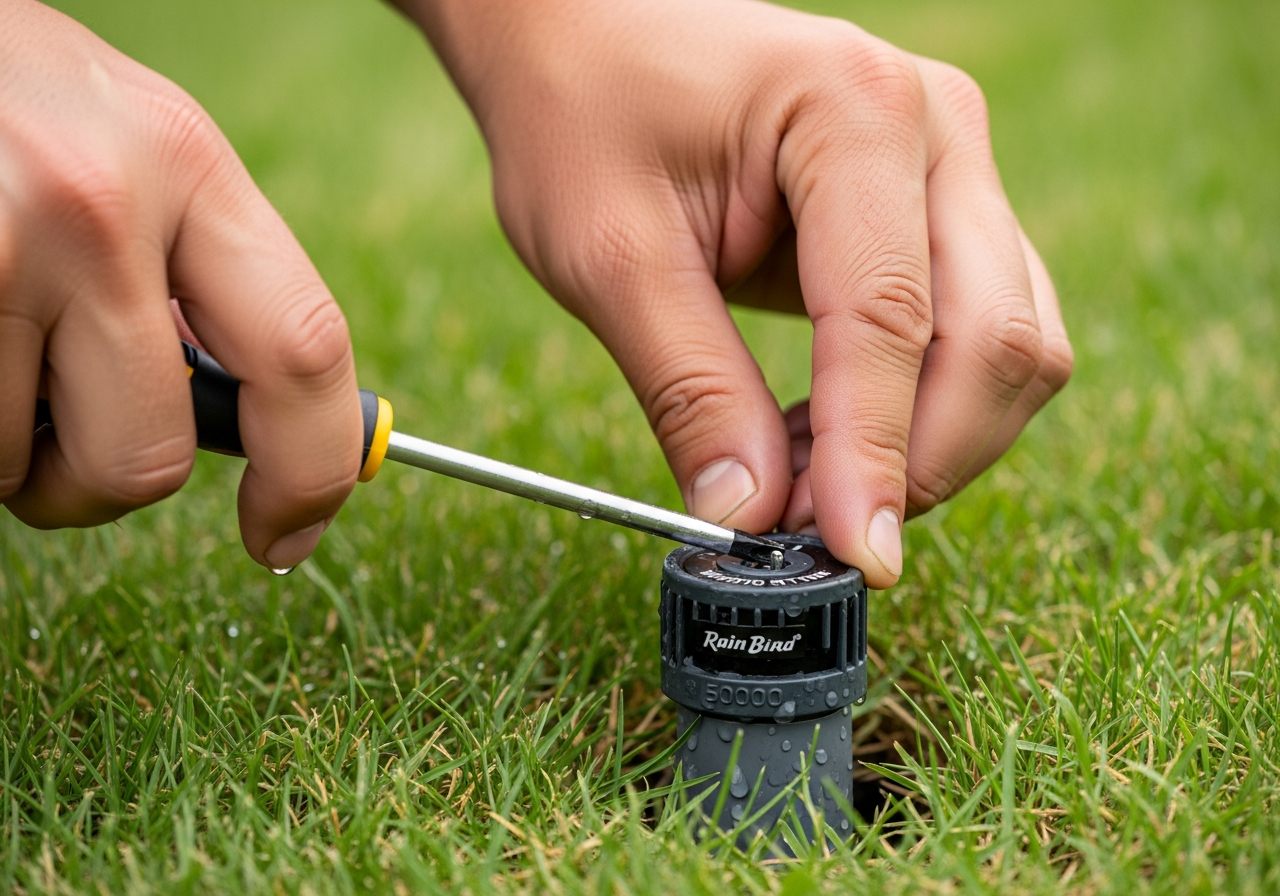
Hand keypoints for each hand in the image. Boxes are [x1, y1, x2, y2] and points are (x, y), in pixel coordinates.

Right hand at [1, 0, 361, 568]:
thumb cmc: (8, 107)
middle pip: (150, 454)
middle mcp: (97, 202)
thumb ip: (195, 274)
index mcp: (187, 162)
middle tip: (62, 443)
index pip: (304, 350)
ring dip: (7, 447)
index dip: (310, 471)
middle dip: (102, 483)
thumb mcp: (130, 155)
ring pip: (22, 466)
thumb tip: (244, 424)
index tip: (286, 532)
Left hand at [403, 0, 1071, 585]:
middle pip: (996, 339)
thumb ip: (688, 387)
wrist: (587, 35)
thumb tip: (751, 518)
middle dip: (920, 461)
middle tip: (815, 536)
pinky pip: (985, 331)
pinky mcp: (946, 208)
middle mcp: (936, 128)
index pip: (892, 317)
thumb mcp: (608, 255)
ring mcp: (956, 165)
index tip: (854, 557)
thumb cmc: (584, 114)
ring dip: (933, 442)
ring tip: (805, 478)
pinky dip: (927, 408)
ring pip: (1014, 345)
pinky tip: (829, 432)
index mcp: (850, 110)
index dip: (875, 455)